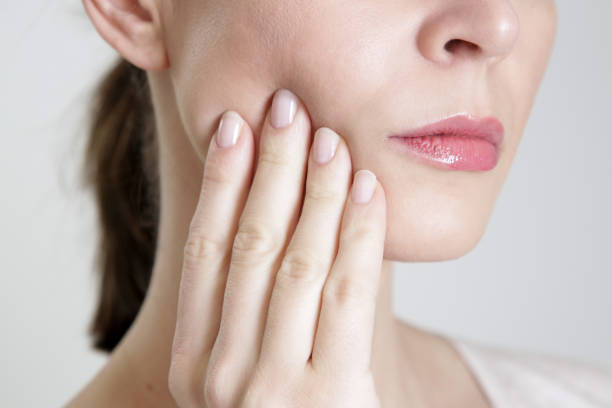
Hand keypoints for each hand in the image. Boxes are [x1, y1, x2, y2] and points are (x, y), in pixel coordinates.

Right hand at [168, 89, 386, 406]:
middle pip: (250, 246)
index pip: (206, 251)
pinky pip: (346, 295)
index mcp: (195, 360)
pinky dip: (358, 235)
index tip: (234, 126)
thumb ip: (243, 307)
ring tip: (330, 138)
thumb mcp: (242, 370)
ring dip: (315, 192)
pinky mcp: (333, 397)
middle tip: (286, 109)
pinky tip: (367, 190)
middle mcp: (223, 372)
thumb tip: (268, 209)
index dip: (221, 184)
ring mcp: (274, 388)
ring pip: (297, 262)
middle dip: (270, 169)